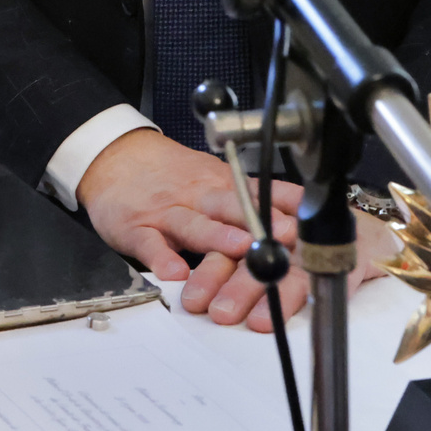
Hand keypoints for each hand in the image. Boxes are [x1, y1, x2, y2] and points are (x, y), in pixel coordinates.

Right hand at [75, 129, 309, 330]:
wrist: (116, 157)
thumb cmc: (170, 174)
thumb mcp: (216, 177)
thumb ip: (252, 197)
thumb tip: (301, 219)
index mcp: (222, 185)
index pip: (262, 192)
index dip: (290, 205)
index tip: (315, 218)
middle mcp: (200, 196)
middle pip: (232, 207)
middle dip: (261, 222)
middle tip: (286, 234)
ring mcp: (168, 212)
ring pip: (195, 224)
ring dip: (218, 237)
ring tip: (240, 248)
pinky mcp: (137, 229)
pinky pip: (150, 244)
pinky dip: (161, 258)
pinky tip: (174, 273)